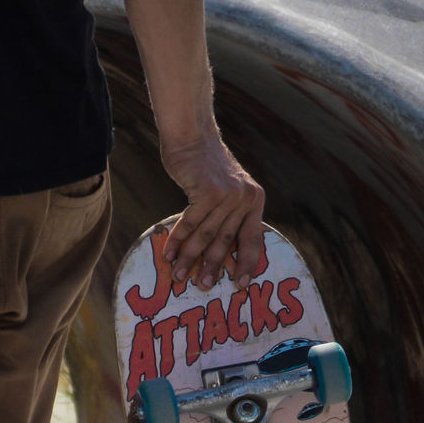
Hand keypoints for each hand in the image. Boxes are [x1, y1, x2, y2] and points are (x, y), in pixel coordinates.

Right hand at [160, 131, 264, 290]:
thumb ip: (229, 212)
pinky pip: (190, 224)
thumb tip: (217, 246)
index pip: (253, 238)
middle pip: (227, 241)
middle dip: (213, 266)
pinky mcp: (208, 192)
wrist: (192, 136)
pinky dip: (177, 240)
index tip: (241, 283)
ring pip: (206, 235)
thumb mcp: (228, 187)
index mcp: (254, 199)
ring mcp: (228, 195)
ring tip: (180, 275)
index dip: (247, 263)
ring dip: (191, 258)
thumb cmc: (204, 164)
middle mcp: (245, 198)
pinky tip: (169, 254)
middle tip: (203, 286)